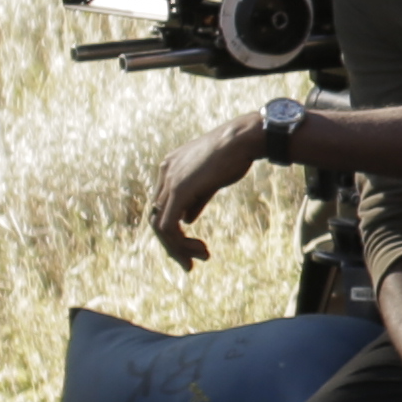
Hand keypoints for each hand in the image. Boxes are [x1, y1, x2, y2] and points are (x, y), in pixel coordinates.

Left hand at [145, 116, 259, 267]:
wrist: (243, 139)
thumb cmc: (234, 155)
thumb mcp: (211, 180)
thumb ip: (196, 199)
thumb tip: (186, 220)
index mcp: (170, 167)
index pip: (163, 206)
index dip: (176, 229)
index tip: (197, 246)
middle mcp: (165, 173)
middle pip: (157, 217)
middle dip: (173, 244)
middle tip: (192, 261)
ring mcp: (169, 181)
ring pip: (160, 225)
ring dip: (177, 248)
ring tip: (198, 258)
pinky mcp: (178, 190)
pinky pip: (169, 226)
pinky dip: (180, 243)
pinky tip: (199, 250)